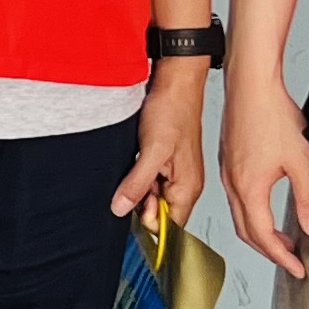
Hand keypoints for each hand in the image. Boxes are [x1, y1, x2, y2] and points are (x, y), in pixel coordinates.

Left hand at [118, 56, 208, 219]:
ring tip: (138, 161)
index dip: (148, 220)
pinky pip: (149, 179)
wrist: (175, 82)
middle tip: (135, 175)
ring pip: (151, 195)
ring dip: (138, 185)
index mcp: (188, 188)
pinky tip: (137, 156)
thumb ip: (137, 183)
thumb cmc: (172, 110)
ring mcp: (176, 173)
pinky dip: (139, 172)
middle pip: (158, 212)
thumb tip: (121, 209)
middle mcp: (185, 184)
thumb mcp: (152, 150)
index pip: (169, 226)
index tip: (133, 202)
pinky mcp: (166, 161)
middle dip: (140, 201)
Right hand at [218, 69, 308, 278]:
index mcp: (249, 189)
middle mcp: (232, 185)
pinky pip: (236, 199)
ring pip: (239, 216)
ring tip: (283, 239)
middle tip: (291, 259)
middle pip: (247, 232)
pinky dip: (252, 214)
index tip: (298, 269)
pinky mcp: (228, 162)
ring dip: (260, 233)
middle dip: (269, 250)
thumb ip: (308, 198)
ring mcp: (227, 174)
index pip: (264, 237)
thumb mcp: (300, 160)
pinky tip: (266, 207)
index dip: (282, 257)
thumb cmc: (272, 115)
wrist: (250, 85)